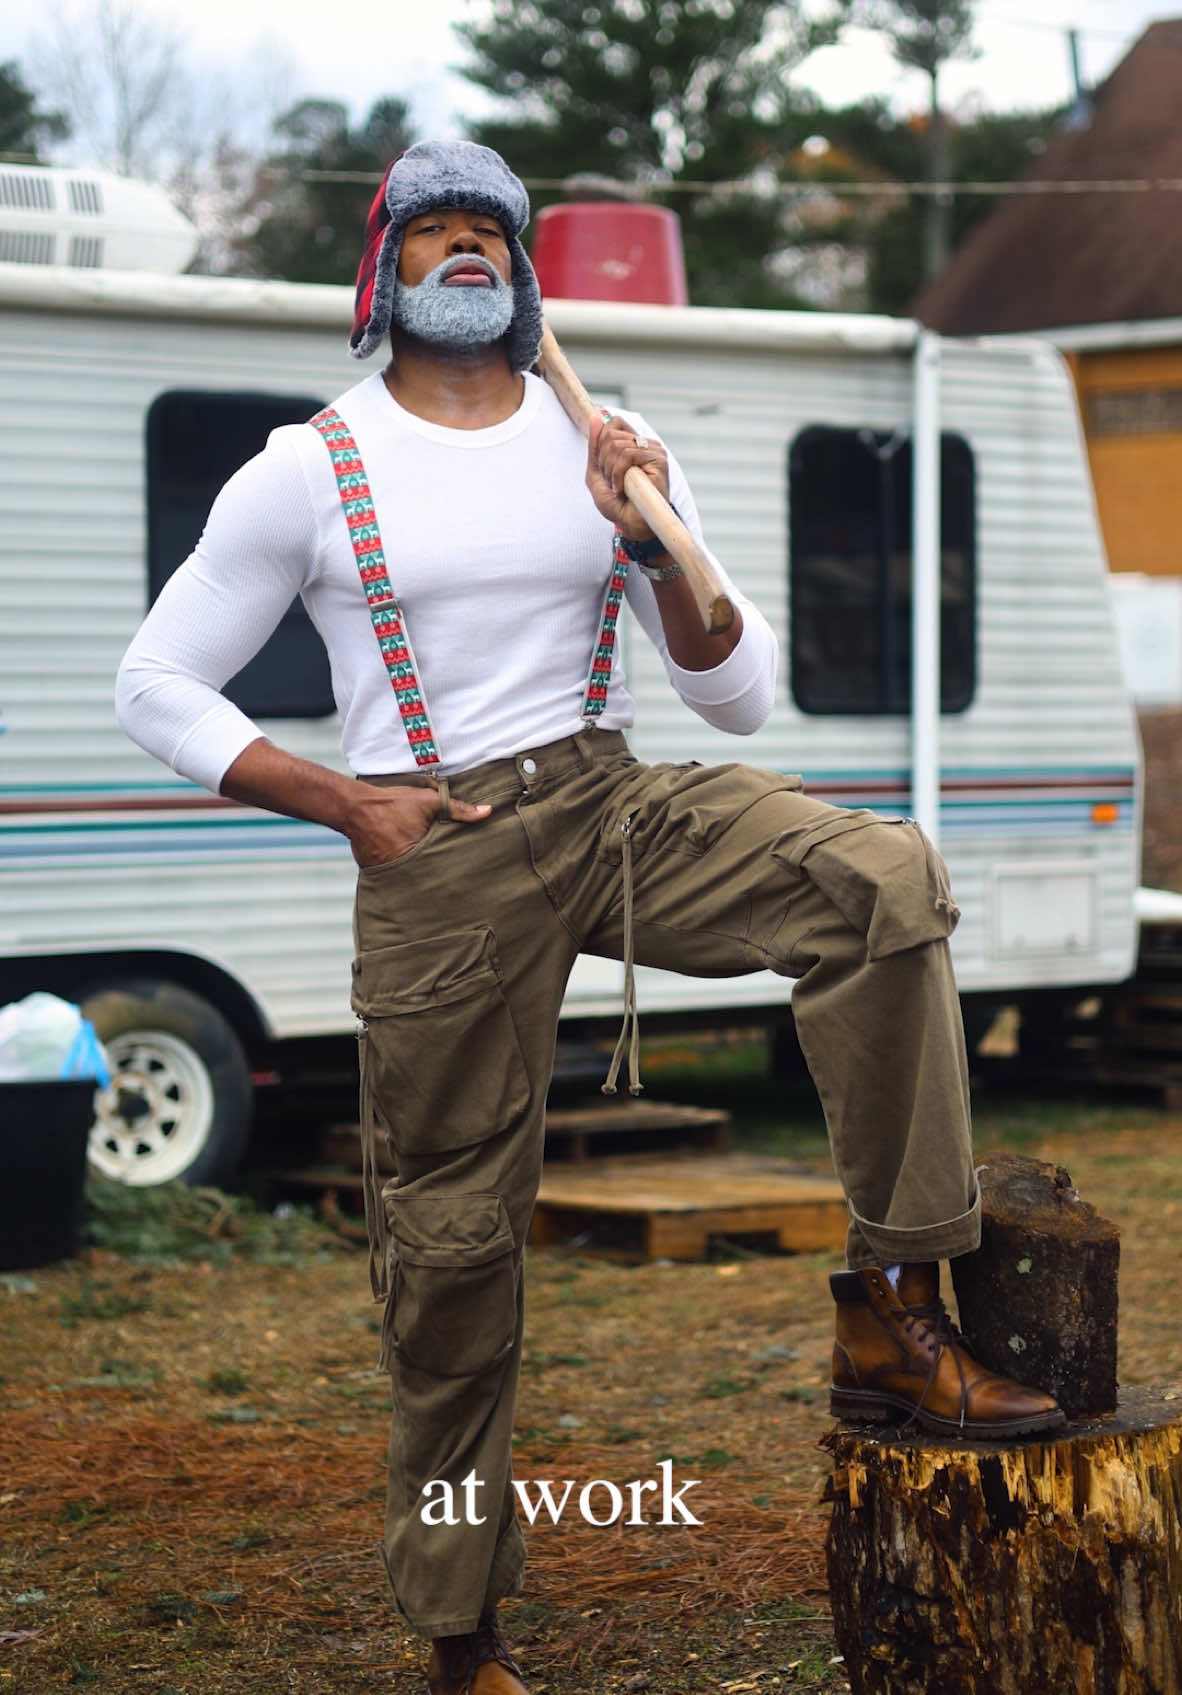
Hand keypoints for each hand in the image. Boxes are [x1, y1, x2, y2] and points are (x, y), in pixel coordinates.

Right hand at [347, 782, 489, 867]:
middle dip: (436, 878)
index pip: (442, 868)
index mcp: (419, 853)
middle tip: (453, 885)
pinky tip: (408, 871)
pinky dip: (400, 872)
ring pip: (409, 878)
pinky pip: (392, 875)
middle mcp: (402, 867)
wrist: (354, 807)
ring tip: (431, 881)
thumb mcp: (428, 801)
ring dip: (418, 876)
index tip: (463, 876)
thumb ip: (458, 809)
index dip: (452, 871)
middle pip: (426, 877)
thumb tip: (487, 812)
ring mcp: (387, 872)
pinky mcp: (375, 872)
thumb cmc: (391, 803)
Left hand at [586, 413, 670, 540]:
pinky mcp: (659, 459)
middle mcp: (644, 444)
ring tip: (618, 487)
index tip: (604, 468)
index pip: (613, 423)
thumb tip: (595, 417)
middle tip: (612, 482)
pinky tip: (623, 488)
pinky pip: (628, 454)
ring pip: (617, 445)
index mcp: (632, 443)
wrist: (631, 524)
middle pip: (611, 434)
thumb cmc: (617, 503)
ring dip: (610, 471)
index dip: (601, 443)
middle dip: (603, 462)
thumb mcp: (596, 473)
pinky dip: (618, 474)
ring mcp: (653, 450)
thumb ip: (594, 447)